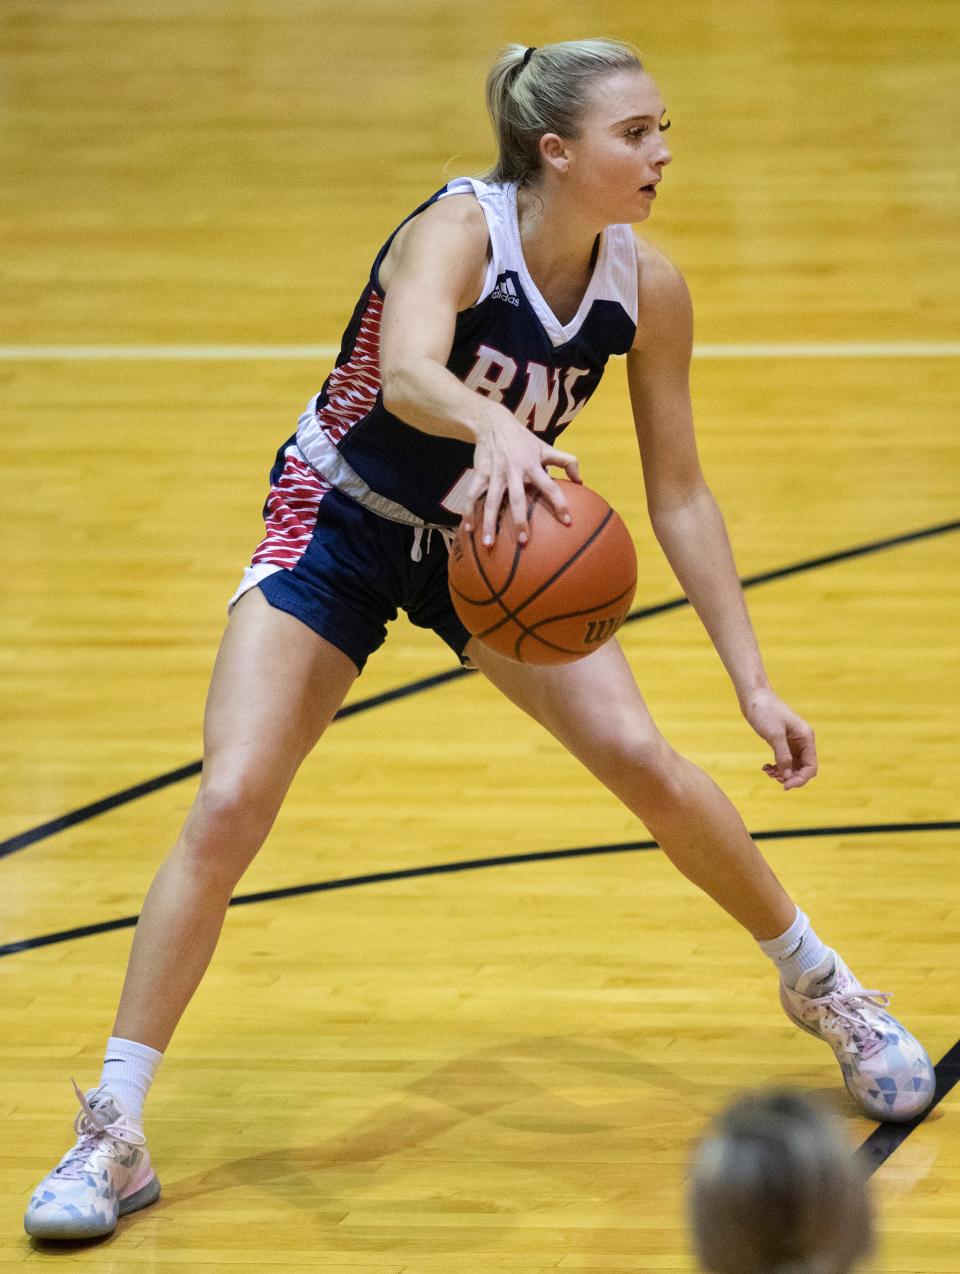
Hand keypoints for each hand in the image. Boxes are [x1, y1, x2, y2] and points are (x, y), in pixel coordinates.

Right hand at [462, 413, 580, 546]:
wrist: (493, 423)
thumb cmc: (523, 439)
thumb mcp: (545, 447)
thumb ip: (566, 462)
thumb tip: (581, 481)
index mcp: (532, 465)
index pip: (550, 486)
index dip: (559, 503)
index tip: (567, 522)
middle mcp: (513, 471)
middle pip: (517, 499)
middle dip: (520, 520)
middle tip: (523, 542)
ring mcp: (494, 474)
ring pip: (491, 501)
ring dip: (489, 523)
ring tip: (488, 544)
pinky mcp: (479, 474)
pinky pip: (472, 496)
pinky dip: (468, 512)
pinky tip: (467, 529)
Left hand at [740, 688, 817, 790]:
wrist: (754, 696)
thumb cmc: (764, 711)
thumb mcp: (774, 734)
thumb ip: (782, 756)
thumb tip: (787, 776)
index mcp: (806, 737)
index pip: (811, 766)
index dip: (800, 779)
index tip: (784, 786)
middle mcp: (803, 741)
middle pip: (803, 768)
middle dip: (790, 777)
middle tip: (774, 778)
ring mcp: (792, 742)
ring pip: (793, 766)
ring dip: (782, 773)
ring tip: (768, 772)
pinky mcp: (782, 741)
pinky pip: (784, 761)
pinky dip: (776, 767)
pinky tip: (765, 767)